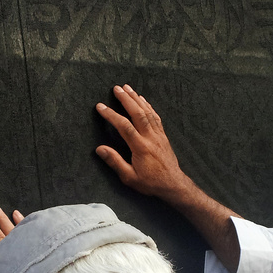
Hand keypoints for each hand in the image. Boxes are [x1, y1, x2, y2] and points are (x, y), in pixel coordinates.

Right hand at [95, 84, 194, 200]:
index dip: (111, 115)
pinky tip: (142, 99)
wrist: (173, 184)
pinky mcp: (163, 136)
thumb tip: (99, 149)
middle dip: (126, 99)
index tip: (101, 107)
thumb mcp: (129, 177)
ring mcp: (158, 135)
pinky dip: (148, 106)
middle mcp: (150, 137)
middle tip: (116, 88)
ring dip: (136, 98)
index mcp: (140, 147)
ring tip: (127, 88)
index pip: (124, 126)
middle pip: (138, 113)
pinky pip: (155, 116)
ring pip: (147, 112)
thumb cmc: (150, 183)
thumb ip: (115, 162)